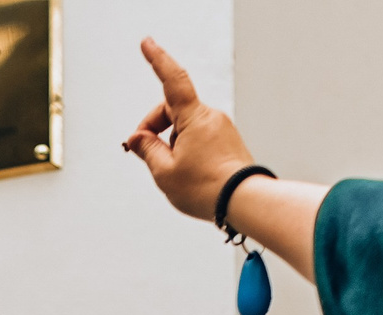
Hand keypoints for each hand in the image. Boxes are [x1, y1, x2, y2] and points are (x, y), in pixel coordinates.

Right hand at [123, 38, 253, 223]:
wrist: (243, 201)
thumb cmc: (207, 188)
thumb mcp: (164, 172)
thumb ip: (147, 150)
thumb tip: (138, 138)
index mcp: (194, 117)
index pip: (172, 81)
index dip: (157, 60)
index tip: (147, 44)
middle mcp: (211, 117)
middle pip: (172, 111)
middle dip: (154, 128)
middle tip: (143, 151)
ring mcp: (221, 129)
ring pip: (185, 128)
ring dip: (171, 143)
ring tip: (171, 171)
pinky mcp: (227, 142)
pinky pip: (198, 138)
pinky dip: (185, 149)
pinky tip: (186, 173)